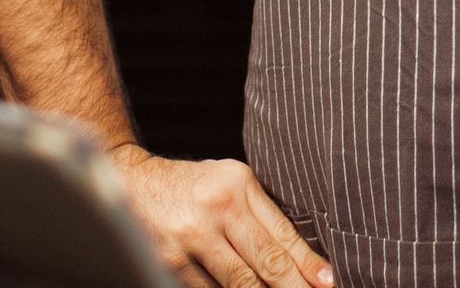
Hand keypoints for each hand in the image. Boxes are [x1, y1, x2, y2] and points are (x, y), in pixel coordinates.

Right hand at [110, 148, 333, 287]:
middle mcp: (217, 208)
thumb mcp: (228, 183)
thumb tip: (297, 258)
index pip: (282, 232)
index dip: (308, 263)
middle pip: (266, 262)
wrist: (131, 182)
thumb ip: (259, 214)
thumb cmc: (190, 187)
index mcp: (238, 183)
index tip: (328, 282)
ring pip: (240, 285)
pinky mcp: (170, 262)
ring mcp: (192, 237)